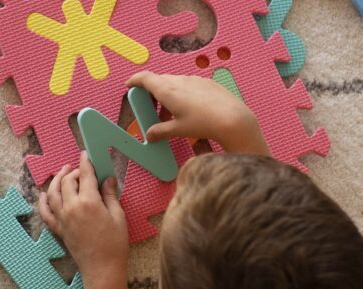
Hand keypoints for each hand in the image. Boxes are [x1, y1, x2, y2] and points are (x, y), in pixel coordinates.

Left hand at [37, 152, 128, 275]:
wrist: (102, 268)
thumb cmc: (115, 244)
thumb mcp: (118, 216)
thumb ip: (110, 195)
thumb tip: (108, 179)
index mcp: (88, 201)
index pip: (85, 175)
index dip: (85, 163)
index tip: (86, 155)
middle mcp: (71, 207)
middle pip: (67, 182)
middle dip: (73, 172)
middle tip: (80, 169)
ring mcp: (62, 219)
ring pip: (53, 193)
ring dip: (56, 180)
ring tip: (62, 174)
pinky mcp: (58, 229)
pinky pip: (45, 213)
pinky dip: (43, 202)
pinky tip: (44, 194)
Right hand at [126, 71, 270, 155]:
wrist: (233, 119)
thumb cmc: (203, 124)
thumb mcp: (178, 130)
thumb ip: (160, 131)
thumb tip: (150, 135)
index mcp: (167, 90)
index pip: (145, 78)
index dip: (135, 80)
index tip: (129, 86)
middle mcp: (179, 81)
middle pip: (159, 81)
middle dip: (152, 93)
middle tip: (151, 108)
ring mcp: (194, 80)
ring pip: (175, 83)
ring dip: (168, 95)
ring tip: (170, 114)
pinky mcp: (207, 83)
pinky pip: (189, 85)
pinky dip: (182, 94)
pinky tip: (189, 110)